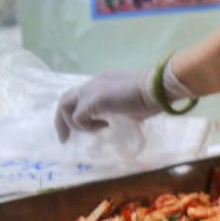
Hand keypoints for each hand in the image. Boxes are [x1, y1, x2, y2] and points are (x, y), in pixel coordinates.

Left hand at [54, 66, 187, 141]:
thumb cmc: (152, 96)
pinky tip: (104, 126)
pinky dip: (87, 126)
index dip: (76, 112)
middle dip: (61, 121)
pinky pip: (78, 118)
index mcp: (102, 81)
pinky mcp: (93, 100)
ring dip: (72, 124)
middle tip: (65, 139)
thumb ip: (120, 107)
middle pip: (64, 99)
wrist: (158, 87)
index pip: (79, 95)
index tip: (84, 128)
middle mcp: (93, 83)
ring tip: (88, 133)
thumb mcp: (130, 101)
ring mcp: (91, 90)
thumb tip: (123, 118)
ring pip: (65, 107)